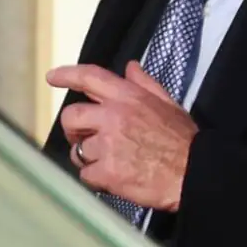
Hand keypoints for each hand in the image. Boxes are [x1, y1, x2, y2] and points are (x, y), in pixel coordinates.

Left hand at [47, 62, 197, 211]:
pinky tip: (115, 178)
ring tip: (111, 162)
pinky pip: (86, 174)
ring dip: (90, 158)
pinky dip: (97, 179)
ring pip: (78, 150)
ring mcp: (108, 144)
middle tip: (84, 137)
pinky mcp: (106, 171)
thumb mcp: (169, 104)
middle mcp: (114, 116)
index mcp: (129, 97)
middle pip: (71, 116)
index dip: (68, 74)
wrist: (194, 172)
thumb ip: (146, 85)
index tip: (53, 76)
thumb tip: (130, 68)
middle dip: (72, 128)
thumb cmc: (183, 140)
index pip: (91, 77)